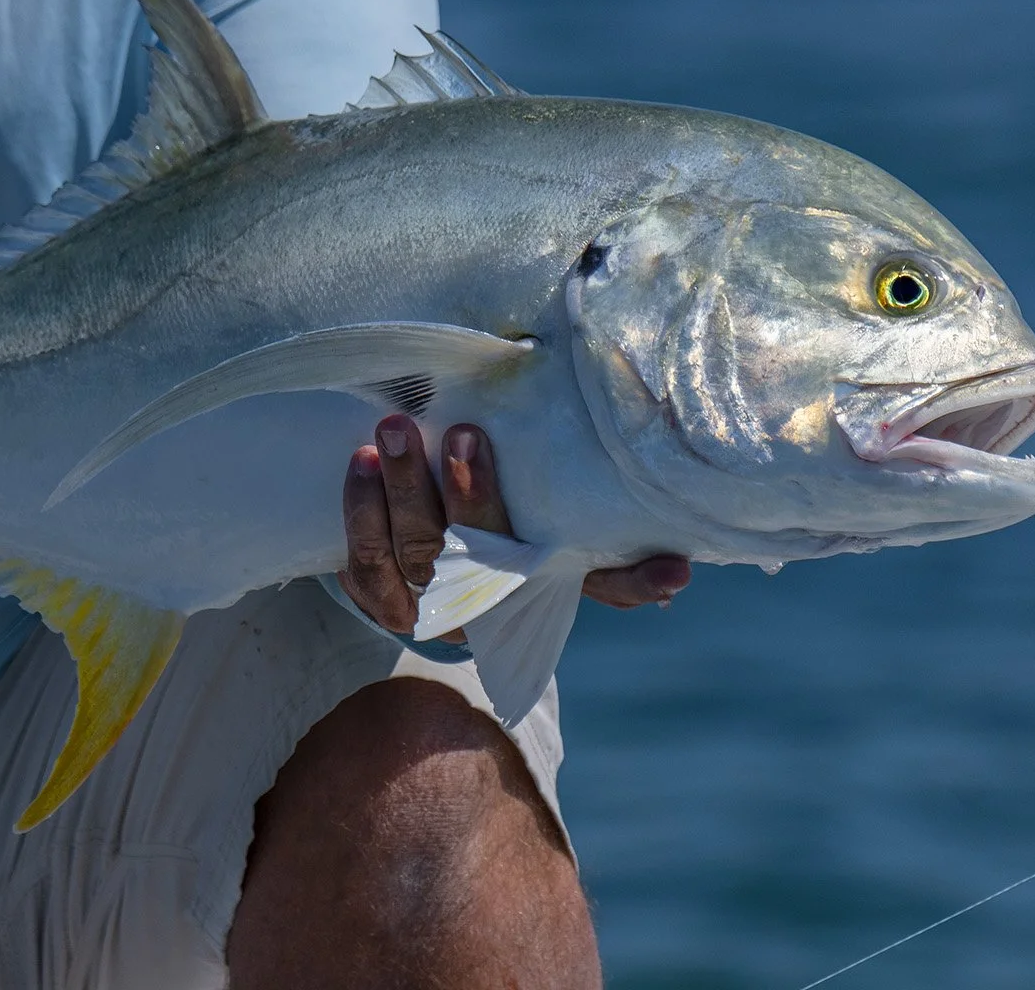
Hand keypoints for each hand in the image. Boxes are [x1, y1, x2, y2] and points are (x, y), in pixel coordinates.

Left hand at [337, 415, 690, 634]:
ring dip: (407, 489)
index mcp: (544, 580)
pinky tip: (360, 463)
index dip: (639, 581)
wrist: (394, 547)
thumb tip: (650, 467)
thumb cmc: (482, 513)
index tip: (674, 568)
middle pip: (487, 557)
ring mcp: (431, 604)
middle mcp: (493, 602)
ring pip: (419, 550)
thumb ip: (571, 492)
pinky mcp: (377, 596)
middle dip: (476, 497)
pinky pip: (364, 558)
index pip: (606, 585)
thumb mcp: (531, 503)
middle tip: (469, 436)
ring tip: (395, 430)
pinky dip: (361, 510)